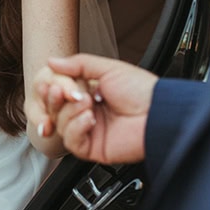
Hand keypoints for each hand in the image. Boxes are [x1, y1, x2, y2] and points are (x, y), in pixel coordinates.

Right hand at [35, 54, 157, 163]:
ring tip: (87, 103)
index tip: (50, 83)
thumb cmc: (143, 91)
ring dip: (70, 112)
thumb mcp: (109, 69)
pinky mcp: (93, 148)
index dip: (52, 88)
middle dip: (56, 99)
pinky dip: (76, 128)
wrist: (158, 113)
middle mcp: (88, 112)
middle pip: (56, 110)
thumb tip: (52, 61)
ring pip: (61, 125)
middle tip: (63, 91)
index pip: (61, 92)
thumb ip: (79, 64)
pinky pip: (72, 142)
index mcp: (90, 92)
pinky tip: (90, 119)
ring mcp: (90, 130)